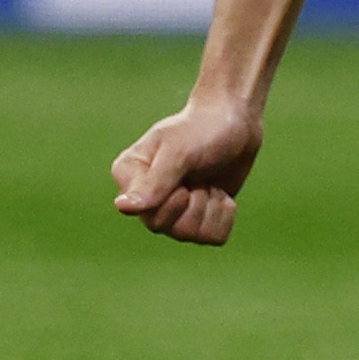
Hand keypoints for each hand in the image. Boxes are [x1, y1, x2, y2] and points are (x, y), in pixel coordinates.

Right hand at [113, 96, 262, 245]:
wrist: (234, 121)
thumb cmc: (201, 129)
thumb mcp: (178, 152)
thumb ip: (154, 182)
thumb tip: (124, 208)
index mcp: (129, 177)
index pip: (148, 216)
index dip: (176, 201)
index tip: (184, 176)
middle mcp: (146, 199)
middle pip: (172, 230)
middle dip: (197, 204)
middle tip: (200, 178)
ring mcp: (173, 210)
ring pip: (194, 236)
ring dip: (212, 207)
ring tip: (209, 183)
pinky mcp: (199, 217)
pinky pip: (214, 237)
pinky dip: (225, 215)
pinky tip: (220, 193)